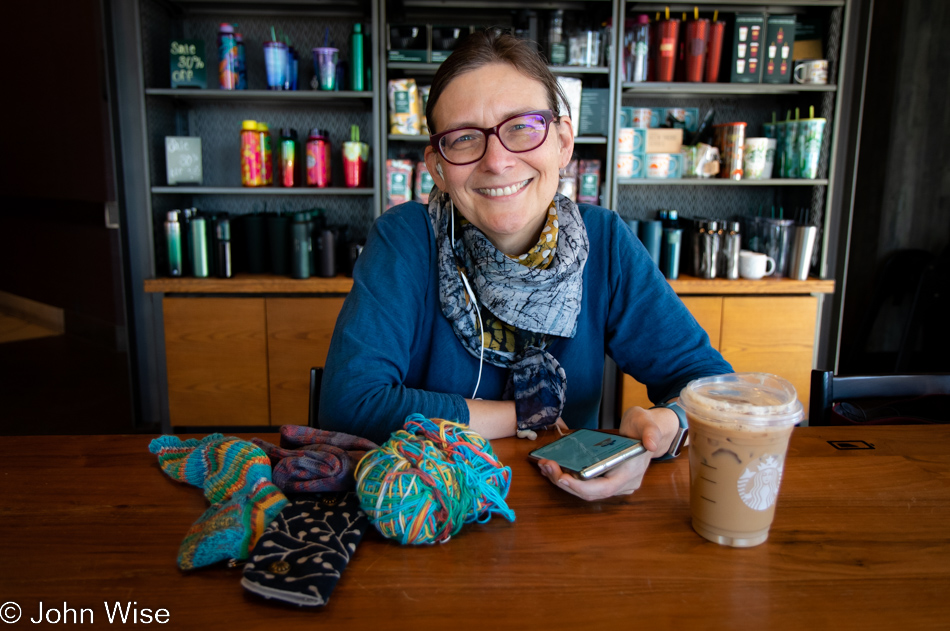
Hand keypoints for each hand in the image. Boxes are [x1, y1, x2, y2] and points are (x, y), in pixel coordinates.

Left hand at [535, 406, 678, 500]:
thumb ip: (651, 431)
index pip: (605, 488)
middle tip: (546, 466)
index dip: (582, 487)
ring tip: (545, 466)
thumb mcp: (648, 422)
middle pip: (591, 492)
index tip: (562, 477)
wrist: (649, 432)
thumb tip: (650, 444)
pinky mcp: (607, 480)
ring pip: (586, 491)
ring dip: (564, 481)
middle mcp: (623, 483)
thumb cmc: (645, 426)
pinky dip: (570, 478)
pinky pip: (586, 485)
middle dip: (565, 482)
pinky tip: (555, 467)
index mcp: (631, 472)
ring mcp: (616, 484)